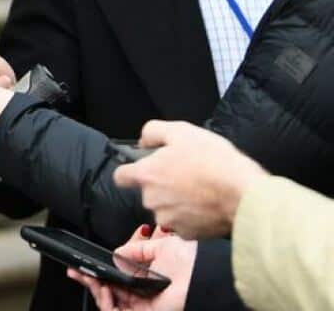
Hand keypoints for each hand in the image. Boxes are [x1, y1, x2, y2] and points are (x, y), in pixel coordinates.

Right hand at [66, 225, 193, 310]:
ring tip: (91, 278)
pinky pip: (116, 309)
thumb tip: (116, 253)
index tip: (82, 265)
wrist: (202, 273)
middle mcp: (141, 291)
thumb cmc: (189, 260)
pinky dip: (106, 300)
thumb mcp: (156, 246)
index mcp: (144, 276)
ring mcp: (141, 303)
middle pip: (106, 289)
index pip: (114, 276)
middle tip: (76, 270)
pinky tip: (105, 288)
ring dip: (95, 289)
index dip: (97, 272)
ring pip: (108, 300)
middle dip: (88, 279)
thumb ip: (134, 250)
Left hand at [113, 120, 266, 238]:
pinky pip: (183, 223)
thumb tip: (143, 140)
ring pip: (166, 208)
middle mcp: (152, 200)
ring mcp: (168, 219)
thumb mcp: (182, 131)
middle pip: (148, 192)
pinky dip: (192, 216)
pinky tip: (207, 205)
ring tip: (200, 189)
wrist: (245, 195)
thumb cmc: (215, 162)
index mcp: (147, 175)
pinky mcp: (186, 234)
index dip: (130, 170)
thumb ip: (153, 132)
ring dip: (177, 201)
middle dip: (162, 184)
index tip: (143, 168)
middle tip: (186, 174)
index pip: (121, 176)